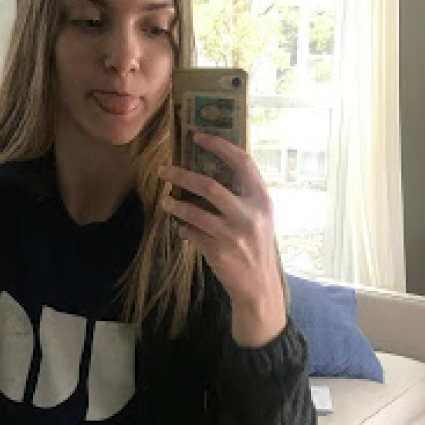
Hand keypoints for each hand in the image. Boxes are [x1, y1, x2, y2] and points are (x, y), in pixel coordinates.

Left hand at [159, 132, 285, 346]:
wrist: (260, 287)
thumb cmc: (256, 245)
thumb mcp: (258, 216)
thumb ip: (240, 195)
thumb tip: (203, 171)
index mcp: (261, 199)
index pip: (242, 162)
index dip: (219, 146)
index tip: (197, 136)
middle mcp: (249, 215)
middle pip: (209, 186)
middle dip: (181, 175)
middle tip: (163, 170)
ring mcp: (233, 235)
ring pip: (193, 212)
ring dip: (174, 204)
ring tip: (164, 200)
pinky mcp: (218, 252)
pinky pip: (191, 233)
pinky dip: (182, 227)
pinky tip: (181, 227)